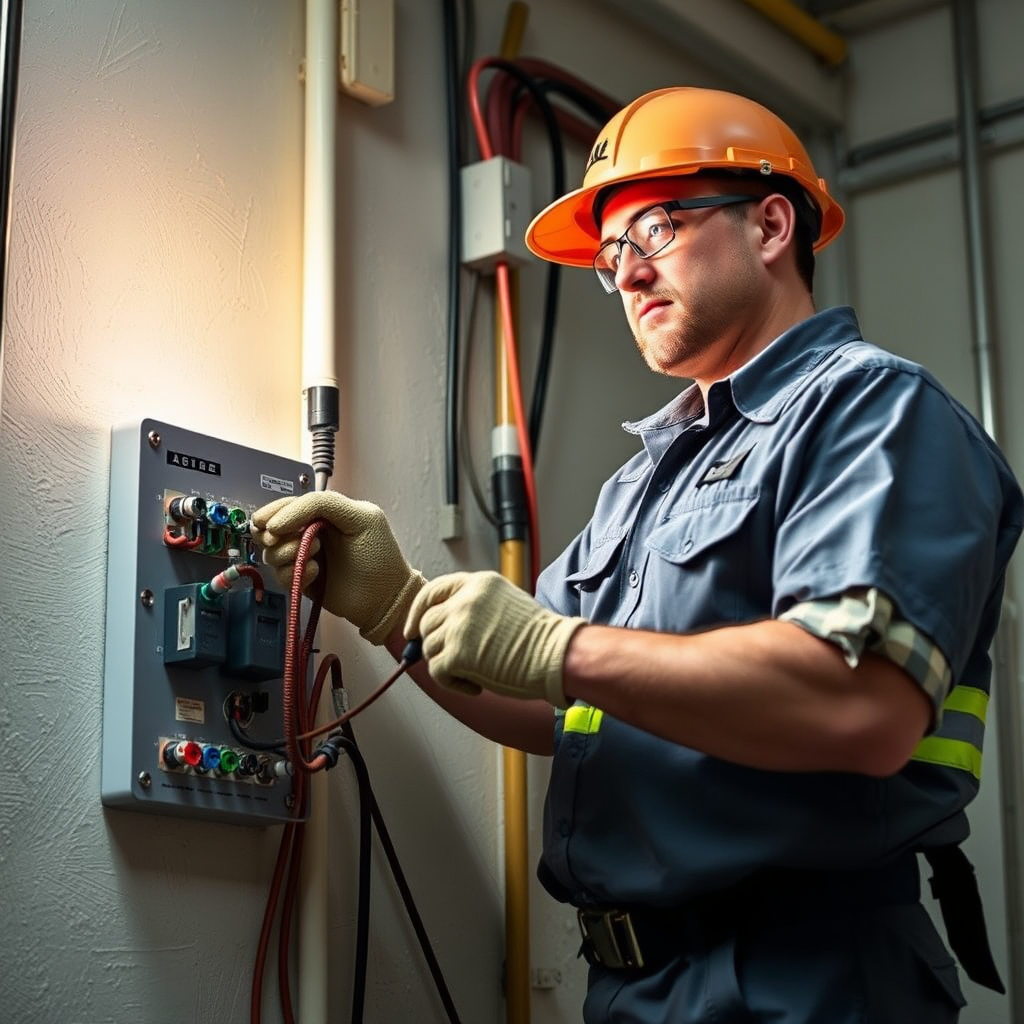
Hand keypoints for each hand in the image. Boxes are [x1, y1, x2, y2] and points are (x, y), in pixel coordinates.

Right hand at [250, 492, 424, 644]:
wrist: (386, 598)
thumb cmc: (381, 556)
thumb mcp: (360, 516)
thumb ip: (322, 504)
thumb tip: (279, 520)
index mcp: (322, 513)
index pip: (286, 505)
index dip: (275, 514)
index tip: (276, 527)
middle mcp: (309, 533)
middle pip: (270, 529)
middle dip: (278, 536)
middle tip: (300, 543)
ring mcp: (304, 557)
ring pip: (271, 552)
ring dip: (288, 554)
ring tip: (316, 555)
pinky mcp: (301, 580)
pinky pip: (280, 576)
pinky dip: (294, 574)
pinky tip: (316, 573)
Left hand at [404, 570, 585, 706]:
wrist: (557, 654)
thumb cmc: (539, 638)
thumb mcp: (504, 603)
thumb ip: (474, 606)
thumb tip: (441, 626)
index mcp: (478, 583)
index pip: (433, 591)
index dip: (418, 612)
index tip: (412, 631)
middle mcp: (464, 600)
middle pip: (426, 623)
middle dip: (435, 645)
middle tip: (456, 661)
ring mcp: (459, 625)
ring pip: (429, 649)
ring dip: (447, 666)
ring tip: (474, 673)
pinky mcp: (458, 652)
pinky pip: (437, 671)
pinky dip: (452, 683)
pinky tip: (475, 685)